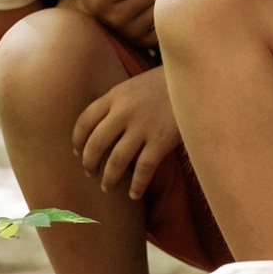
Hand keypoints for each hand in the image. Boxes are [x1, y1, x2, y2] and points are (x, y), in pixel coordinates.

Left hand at [72, 68, 180, 199]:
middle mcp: (124, 111)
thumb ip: (119, 102)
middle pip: (96, 144)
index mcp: (115, 96)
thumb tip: (105, 125)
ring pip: (117, 160)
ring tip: (107, 187)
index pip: (85, 121)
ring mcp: (143, 126)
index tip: (77, 152)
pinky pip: (144, 168)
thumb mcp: (135, 85)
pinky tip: (134, 194)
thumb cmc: (166, 82)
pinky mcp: (162, 140)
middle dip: (89, 163)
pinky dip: (137, 184)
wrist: (195, 78)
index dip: (77, 141)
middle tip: (90, 174)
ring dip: (109, 178)